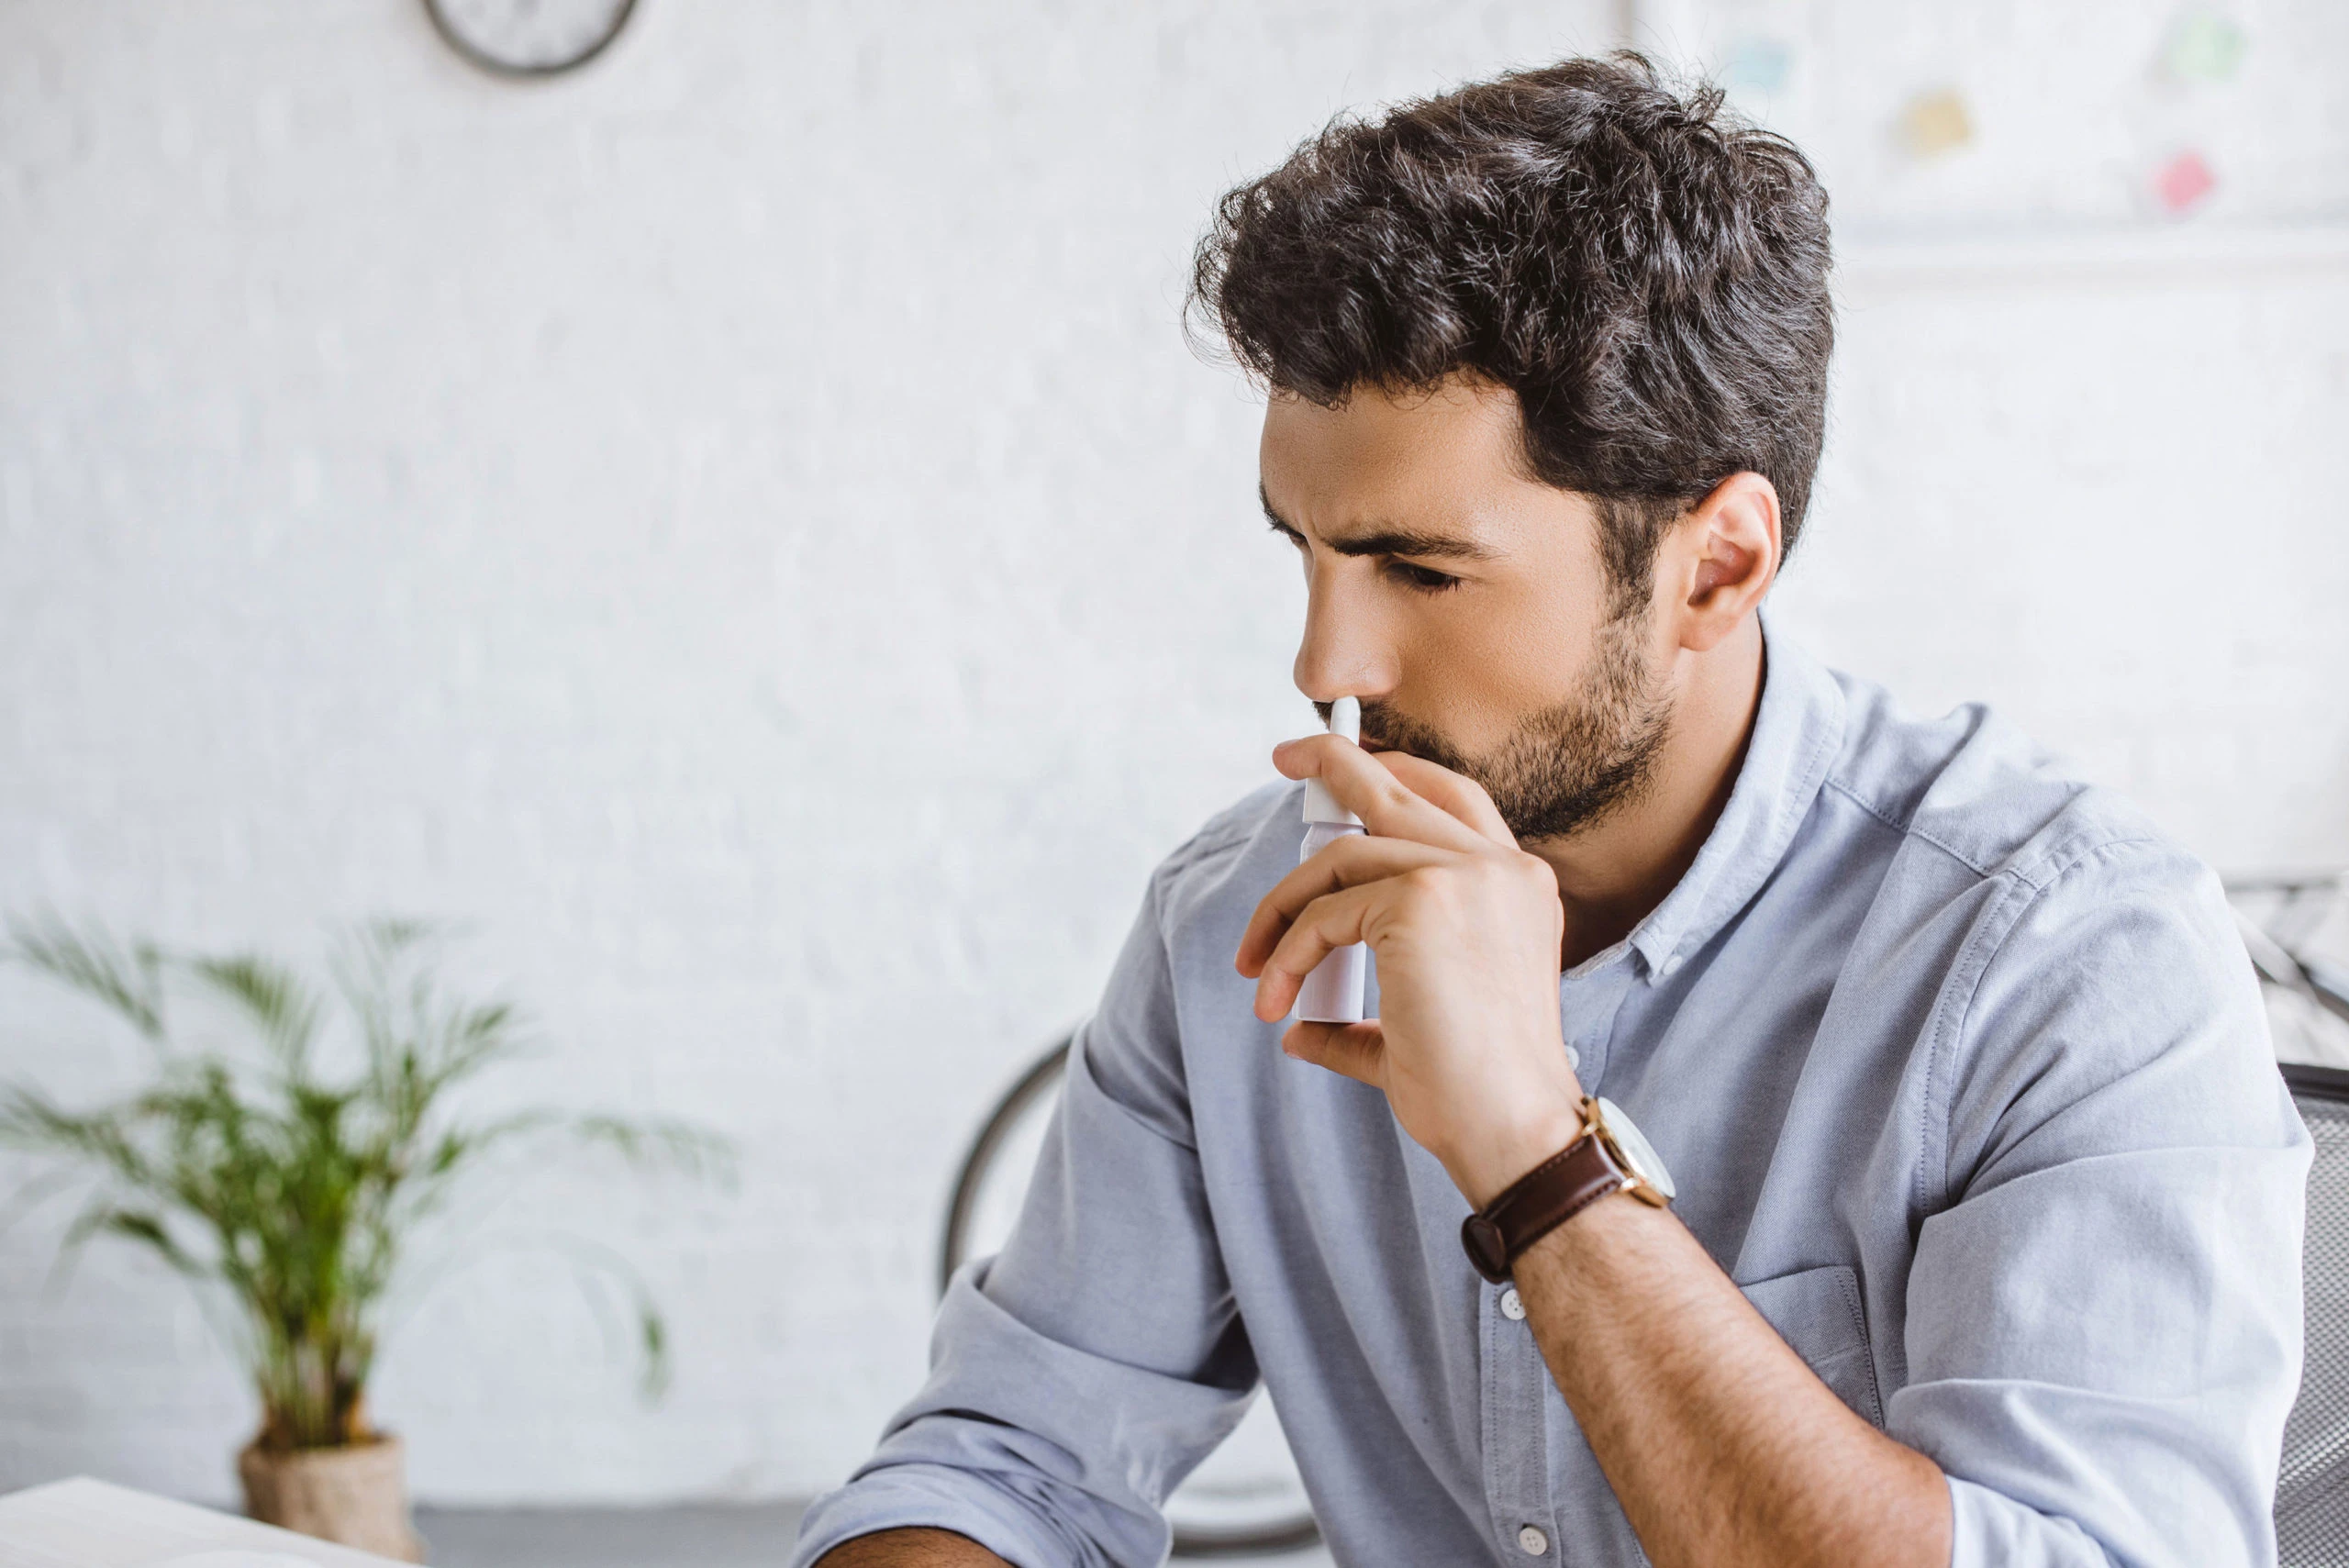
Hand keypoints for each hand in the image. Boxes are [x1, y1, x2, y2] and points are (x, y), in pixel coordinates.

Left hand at [1235, 732, 1585, 1207]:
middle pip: (1399, 785)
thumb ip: (1368, 1014)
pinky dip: (1287, 952)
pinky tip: (1275, 997)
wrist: (1511, 1130)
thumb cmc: (1478, 1095)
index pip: (1452, 800)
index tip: (1340, 769)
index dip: (1395, 775)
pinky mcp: (1419, 900)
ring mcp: (1463, 876)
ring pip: (1343, 856)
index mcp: (1519, 887)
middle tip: (1286, 758)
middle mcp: (1501, 867)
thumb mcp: (1423, 1029)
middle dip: (1333, 762)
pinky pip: (1325, 912)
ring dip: (1284, 909)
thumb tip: (1302, 1026)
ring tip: (1254, 964)